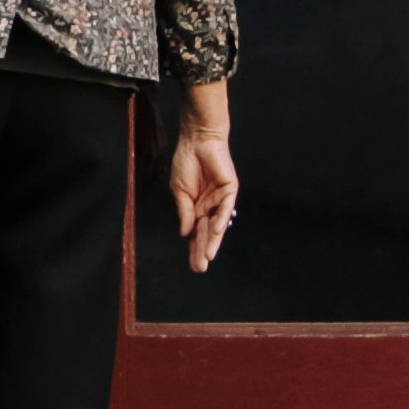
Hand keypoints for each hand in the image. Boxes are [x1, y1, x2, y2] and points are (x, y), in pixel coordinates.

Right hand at [168, 97, 241, 273]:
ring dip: (213, 240)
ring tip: (207, 256)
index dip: (194, 248)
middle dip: (203, 250)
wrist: (196, 140)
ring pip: (217, 224)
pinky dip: (221, 218)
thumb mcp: (179, 191)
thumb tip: (185, 234)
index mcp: (197, 208)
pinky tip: (216, 230)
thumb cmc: (186, 162)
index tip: (194, 266)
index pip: (196, 233)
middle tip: (200, 268)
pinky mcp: (230, 189)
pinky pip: (226, 207)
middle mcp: (210, 207)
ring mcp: (221, 199)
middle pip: (206, 233)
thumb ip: (184, 212)